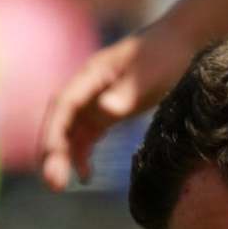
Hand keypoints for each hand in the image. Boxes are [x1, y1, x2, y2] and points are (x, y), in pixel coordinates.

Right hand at [37, 22, 194, 190]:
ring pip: (70, 131)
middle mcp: (86, 88)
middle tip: (52, 184)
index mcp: (90, 76)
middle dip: (52, 151)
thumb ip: (127, 92)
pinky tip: (86, 177)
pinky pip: (87, 135)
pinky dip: (82, 154)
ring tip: (59, 186)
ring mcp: (94, 100)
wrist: (176, 42)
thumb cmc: (162, 54)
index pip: (64, 106)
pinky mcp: (107, 111)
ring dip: (62, 157)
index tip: (51, 157)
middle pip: (61, 121)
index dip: (54, 132)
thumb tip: (105, 111)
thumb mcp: (148, 73)